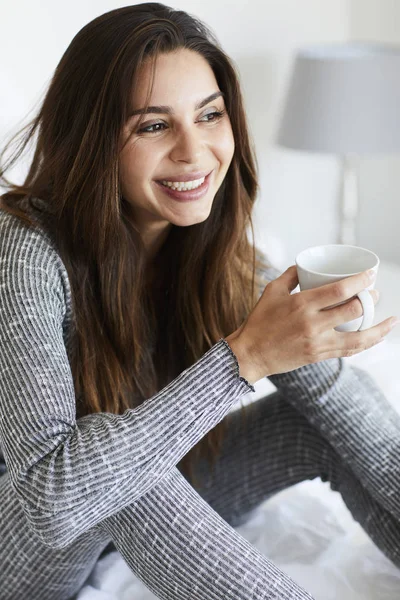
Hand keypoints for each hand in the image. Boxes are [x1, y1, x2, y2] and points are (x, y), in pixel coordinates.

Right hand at [225, 266, 397, 382]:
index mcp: (301, 304)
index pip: (340, 290)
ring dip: (378, 328)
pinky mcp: (318, 355)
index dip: (360, 281)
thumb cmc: (259, 321)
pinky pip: (349, 350)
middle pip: (353, 310)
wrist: (250, 354)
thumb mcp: (271, 291)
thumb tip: (307, 265)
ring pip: (358, 337)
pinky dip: (366, 343)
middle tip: (374, 293)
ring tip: (390, 320)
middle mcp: (312, 323)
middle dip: (370, 299)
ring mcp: (317, 342)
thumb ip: (291, 275)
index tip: (371, 274)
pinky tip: (376, 337)